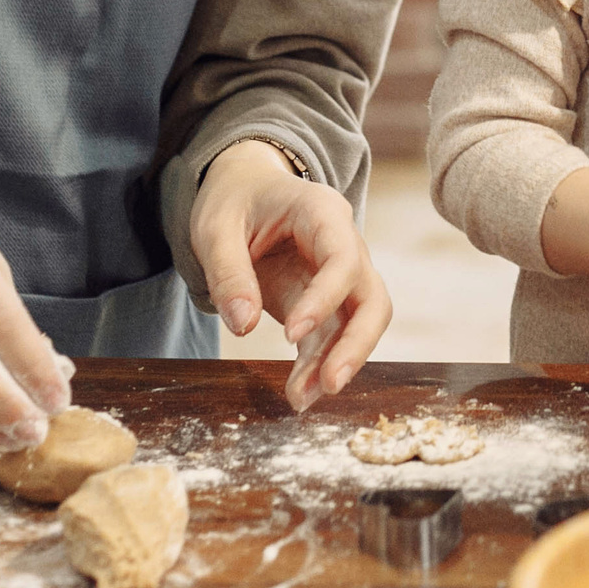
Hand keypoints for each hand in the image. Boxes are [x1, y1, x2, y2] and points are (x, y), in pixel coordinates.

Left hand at [190, 140, 390, 412]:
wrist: (245, 189)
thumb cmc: (235, 200)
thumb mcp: (217, 228)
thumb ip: (228, 273)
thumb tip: (243, 325)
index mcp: (323, 213)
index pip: (344, 259)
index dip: (326, 298)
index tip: (292, 334)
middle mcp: (345, 245)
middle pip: (372, 298)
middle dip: (356, 344)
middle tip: (329, 383)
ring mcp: (340, 276)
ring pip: (360, 324)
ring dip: (337, 362)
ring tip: (302, 398)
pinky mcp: (325, 302)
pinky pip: (332, 337)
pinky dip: (318, 365)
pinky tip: (299, 392)